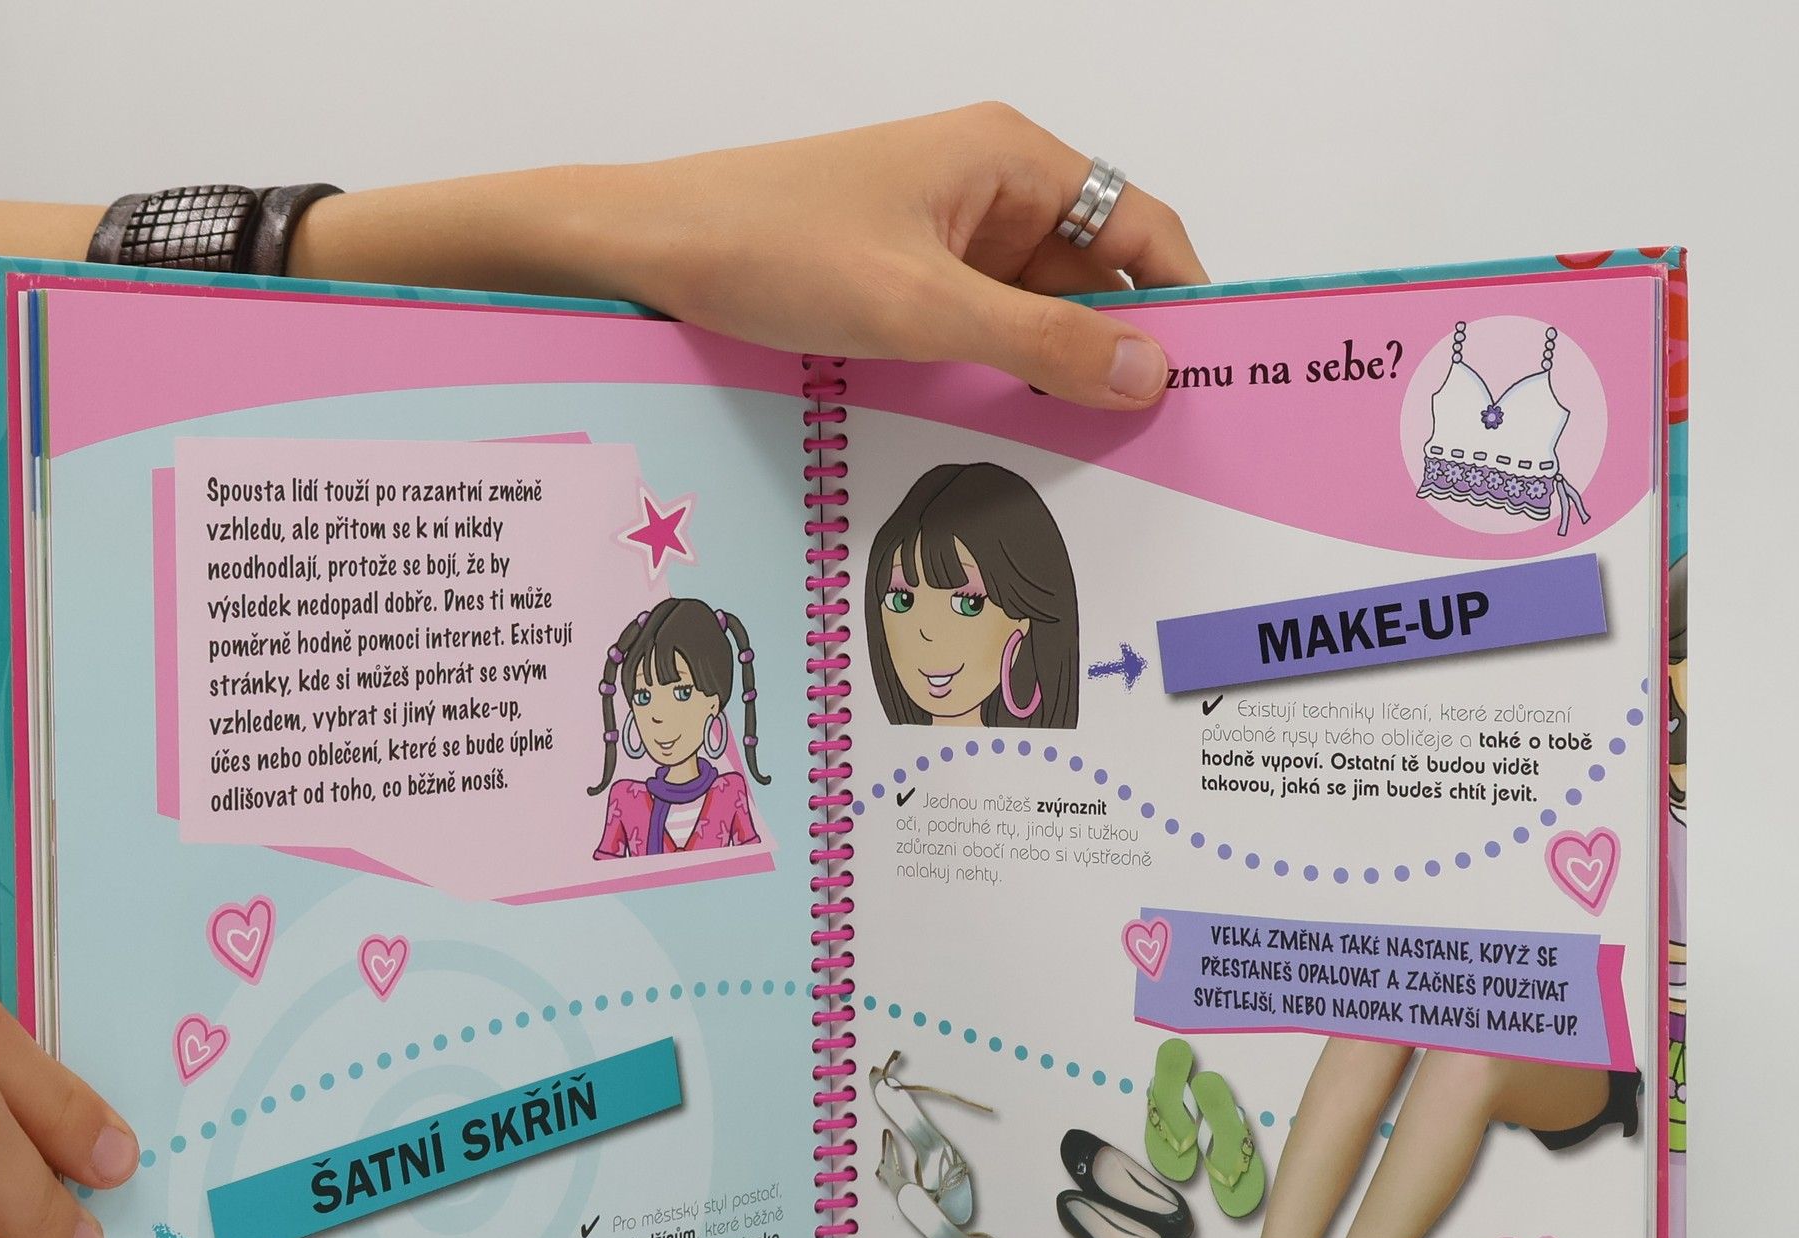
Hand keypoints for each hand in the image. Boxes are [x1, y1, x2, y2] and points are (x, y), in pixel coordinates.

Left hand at [599, 104, 1206, 408]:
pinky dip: (1005, 376)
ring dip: (1059, 372)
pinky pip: (983, 331)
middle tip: (1155, 442)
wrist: (652, 250)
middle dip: (1121, 350)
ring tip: (1093, 449)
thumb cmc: (772, 245)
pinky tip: (1016, 429)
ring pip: (1037, 313)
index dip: (1183, 300)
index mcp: (1010, 160)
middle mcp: (988, 192)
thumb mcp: (922, 307)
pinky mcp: (906, 281)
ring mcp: (946, 238)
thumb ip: (1041, 341)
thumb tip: (1147, 372)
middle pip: (1094, 276)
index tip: (1214, 377)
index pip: (1141, 226)